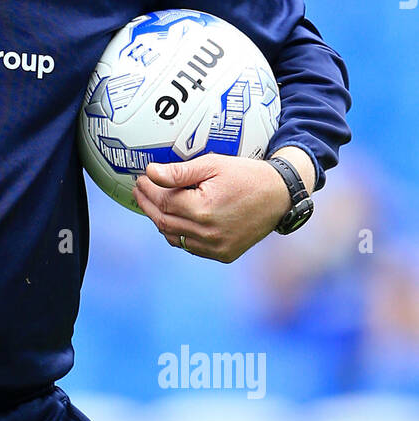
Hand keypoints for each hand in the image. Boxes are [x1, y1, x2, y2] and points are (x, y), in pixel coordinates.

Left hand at [132, 153, 296, 262]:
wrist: (280, 196)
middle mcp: (208, 234)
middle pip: (163, 221)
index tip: (141, 179)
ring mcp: (216, 248)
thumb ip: (179, 172)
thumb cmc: (246, 176)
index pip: (163, 201)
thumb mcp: (213, 165)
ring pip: (173, 237)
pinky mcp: (224, 255)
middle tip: (140, 191)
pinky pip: (191, 246)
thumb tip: (150, 173)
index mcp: (204, 210)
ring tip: (154, 204)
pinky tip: (175, 219)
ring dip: (160, 221)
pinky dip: (179, 234)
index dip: (148, 190)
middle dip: (148, 205)